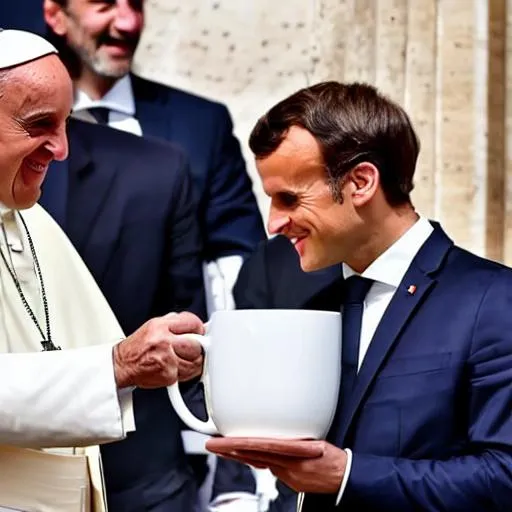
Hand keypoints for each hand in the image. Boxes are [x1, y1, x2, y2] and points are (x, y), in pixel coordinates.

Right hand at [113, 311, 203, 387]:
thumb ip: (175, 323)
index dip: (199, 329)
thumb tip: (196, 325)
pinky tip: (177, 368)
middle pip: (196, 344)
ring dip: (194, 362)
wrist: (122, 365)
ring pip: (195, 362)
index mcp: (161, 326)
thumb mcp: (154, 325)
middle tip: (194, 348)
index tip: (200, 333)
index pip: (192, 322)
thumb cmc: (139, 346)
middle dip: (198, 347)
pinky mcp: (167, 375)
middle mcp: (163, 341)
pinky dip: (185, 374)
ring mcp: (166, 359)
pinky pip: (186, 375)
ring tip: (185, 359)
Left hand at [206, 437, 346, 493]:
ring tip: (223, 448)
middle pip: (253, 457)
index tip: (221, 442)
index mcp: (294, 455)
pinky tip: (249, 456)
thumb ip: (297, 436)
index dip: (237, 445)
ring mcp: (287, 477)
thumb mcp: (318, 441)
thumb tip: (282, 428)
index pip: (259, 448)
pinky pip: (270, 468)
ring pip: (258, 464)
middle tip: (212, 444)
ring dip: (240, 456)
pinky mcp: (291, 482)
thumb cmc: (336, 459)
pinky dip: (258, 461)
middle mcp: (287, 468)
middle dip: (230, 451)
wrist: (347, 480)